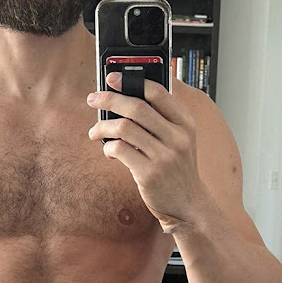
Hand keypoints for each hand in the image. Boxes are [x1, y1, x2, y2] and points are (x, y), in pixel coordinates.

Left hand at [87, 73, 208, 232]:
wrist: (188, 204)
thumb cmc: (177, 170)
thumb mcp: (180, 140)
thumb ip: (161, 120)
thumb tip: (126, 97)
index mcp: (185, 123)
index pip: (158, 93)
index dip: (132, 81)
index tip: (112, 77)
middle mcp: (177, 137)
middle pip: (136, 107)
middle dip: (109, 99)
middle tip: (93, 99)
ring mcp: (164, 156)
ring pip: (124, 128)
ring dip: (102, 127)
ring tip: (95, 132)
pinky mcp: (149, 174)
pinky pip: (120, 150)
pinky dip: (108, 147)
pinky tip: (108, 151)